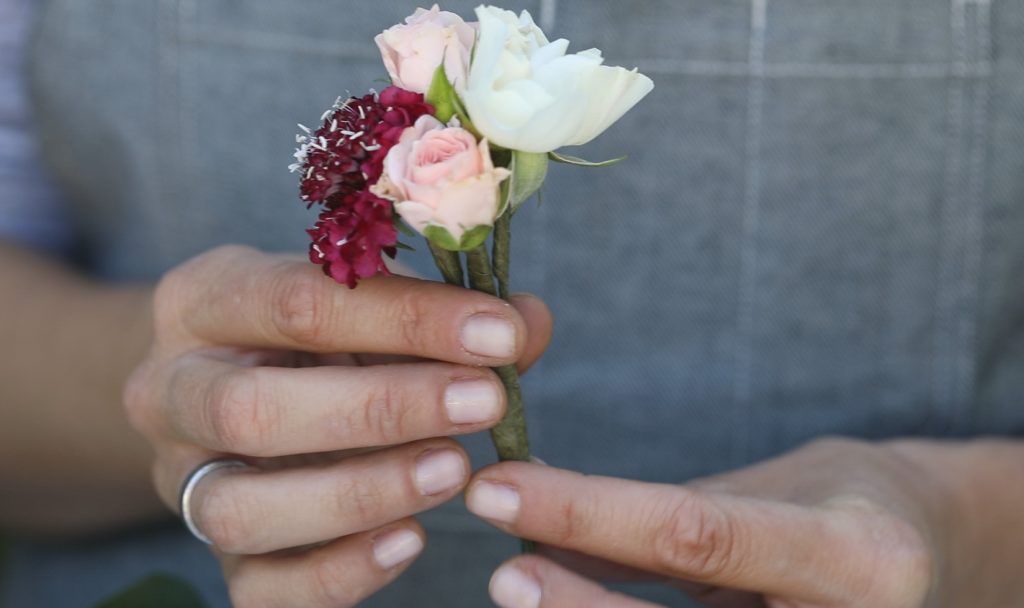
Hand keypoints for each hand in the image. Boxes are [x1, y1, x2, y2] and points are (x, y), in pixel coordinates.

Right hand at [123, 245, 551, 605]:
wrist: (227, 391)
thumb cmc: (310, 335)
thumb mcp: (360, 301)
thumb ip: (438, 312)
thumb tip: (526, 324)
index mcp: (205, 302)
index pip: (298, 304)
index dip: (407, 319)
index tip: (498, 330)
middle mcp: (171, 393)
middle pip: (253, 410)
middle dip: (381, 408)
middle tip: (483, 401)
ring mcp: (183, 481)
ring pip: (241, 509)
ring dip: (360, 493)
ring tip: (454, 470)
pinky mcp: (213, 555)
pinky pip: (259, 587)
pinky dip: (339, 572)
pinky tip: (411, 539)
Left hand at [467, 438, 951, 607]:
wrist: (929, 561)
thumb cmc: (844, 507)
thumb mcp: (768, 493)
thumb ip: (665, 517)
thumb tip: (536, 511)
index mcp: (854, 557)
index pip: (692, 534)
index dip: (584, 511)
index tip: (499, 487)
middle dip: (570, 604)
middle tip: (501, 571)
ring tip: (527, 586)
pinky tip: (573, 605)